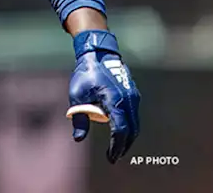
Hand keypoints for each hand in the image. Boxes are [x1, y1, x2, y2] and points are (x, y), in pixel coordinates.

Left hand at [67, 30, 139, 163]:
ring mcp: (133, 97)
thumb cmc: (85, 74)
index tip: (111, 157)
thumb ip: (79, 118)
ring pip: (135, 124)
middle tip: (114, 157)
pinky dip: (129, 127)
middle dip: (124, 146)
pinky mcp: (133, 95)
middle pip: (132, 130)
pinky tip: (120, 133)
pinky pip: (134, 116)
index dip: (116, 146)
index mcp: (115, 100)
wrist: (98, 54)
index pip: (120, 130)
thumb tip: (78, 139)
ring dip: (127, 137)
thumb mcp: (77, 95)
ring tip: (117, 149)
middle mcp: (129, 100)